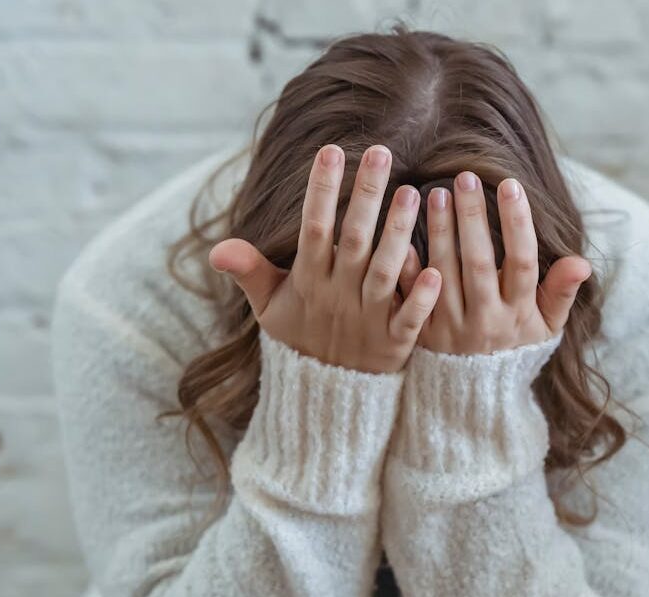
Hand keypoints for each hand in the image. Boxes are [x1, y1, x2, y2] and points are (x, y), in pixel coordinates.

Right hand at [208, 144, 442, 373]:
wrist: (325, 393)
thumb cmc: (299, 336)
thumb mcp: (268, 306)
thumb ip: (249, 272)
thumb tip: (215, 249)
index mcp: (309, 281)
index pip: (313, 230)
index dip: (320, 192)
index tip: (330, 151)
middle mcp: (339, 295)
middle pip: (354, 240)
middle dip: (366, 196)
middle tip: (381, 151)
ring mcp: (368, 319)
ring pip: (384, 272)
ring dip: (396, 235)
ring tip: (410, 193)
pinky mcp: (394, 343)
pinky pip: (408, 319)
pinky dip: (418, 298)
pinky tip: (433, 270)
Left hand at [398, 172, 591, 354]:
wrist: (474, 393)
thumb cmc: (514, 347)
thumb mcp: (545, 327)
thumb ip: (560, 293)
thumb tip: (581, 262)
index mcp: (518, 313)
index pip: (522, 262)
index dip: (518, 223)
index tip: (510, 184)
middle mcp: (485, 320)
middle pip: (478, 262)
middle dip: (472, 218)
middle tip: (464, 177)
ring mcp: (451, 327)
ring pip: (444, 273)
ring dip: (439, 233)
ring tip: (436, 194)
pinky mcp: (422, 333)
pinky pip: (412, 297)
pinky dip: (406, 269)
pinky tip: (400, 236)